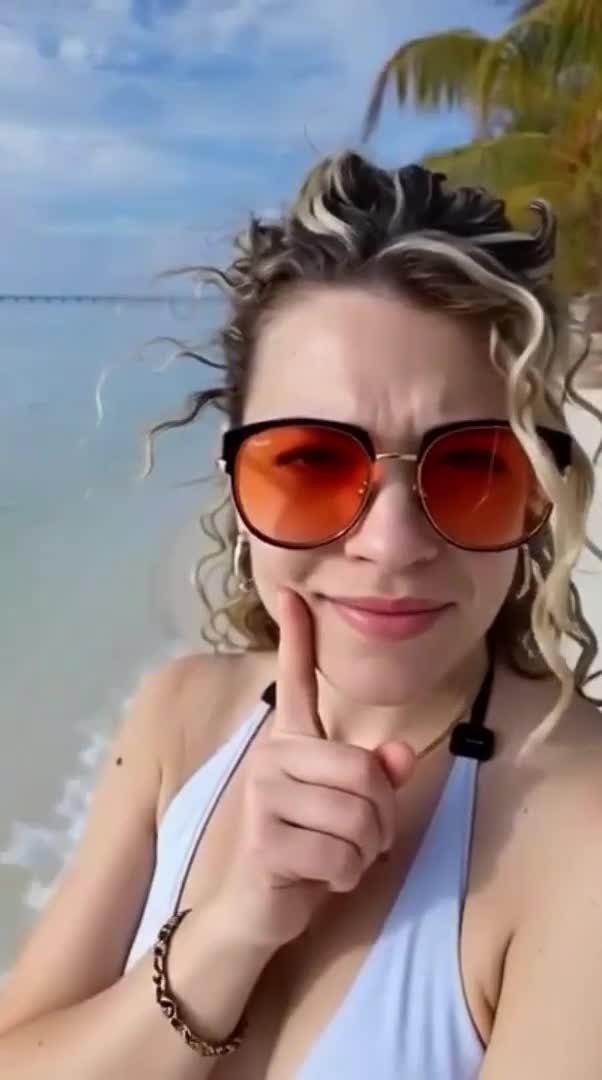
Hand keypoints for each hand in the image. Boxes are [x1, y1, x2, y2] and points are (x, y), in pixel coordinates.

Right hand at [219, 588, 415, 948]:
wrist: (256, 908)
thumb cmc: (307, 851)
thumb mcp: (349, 812)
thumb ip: (376, 779)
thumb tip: (399, 756)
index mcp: (293, 742)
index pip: (295, 680)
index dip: (296, 637)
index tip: (292, 592)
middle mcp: (273, 756)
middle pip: (365, 771)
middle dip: (381, 820)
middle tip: (360, 841)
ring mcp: (264, 793)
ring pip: (358, 815)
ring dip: (365, 851)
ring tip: (339, 858)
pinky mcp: (263, 836)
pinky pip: (340, 853)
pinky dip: (344, 876)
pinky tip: (318, 877)